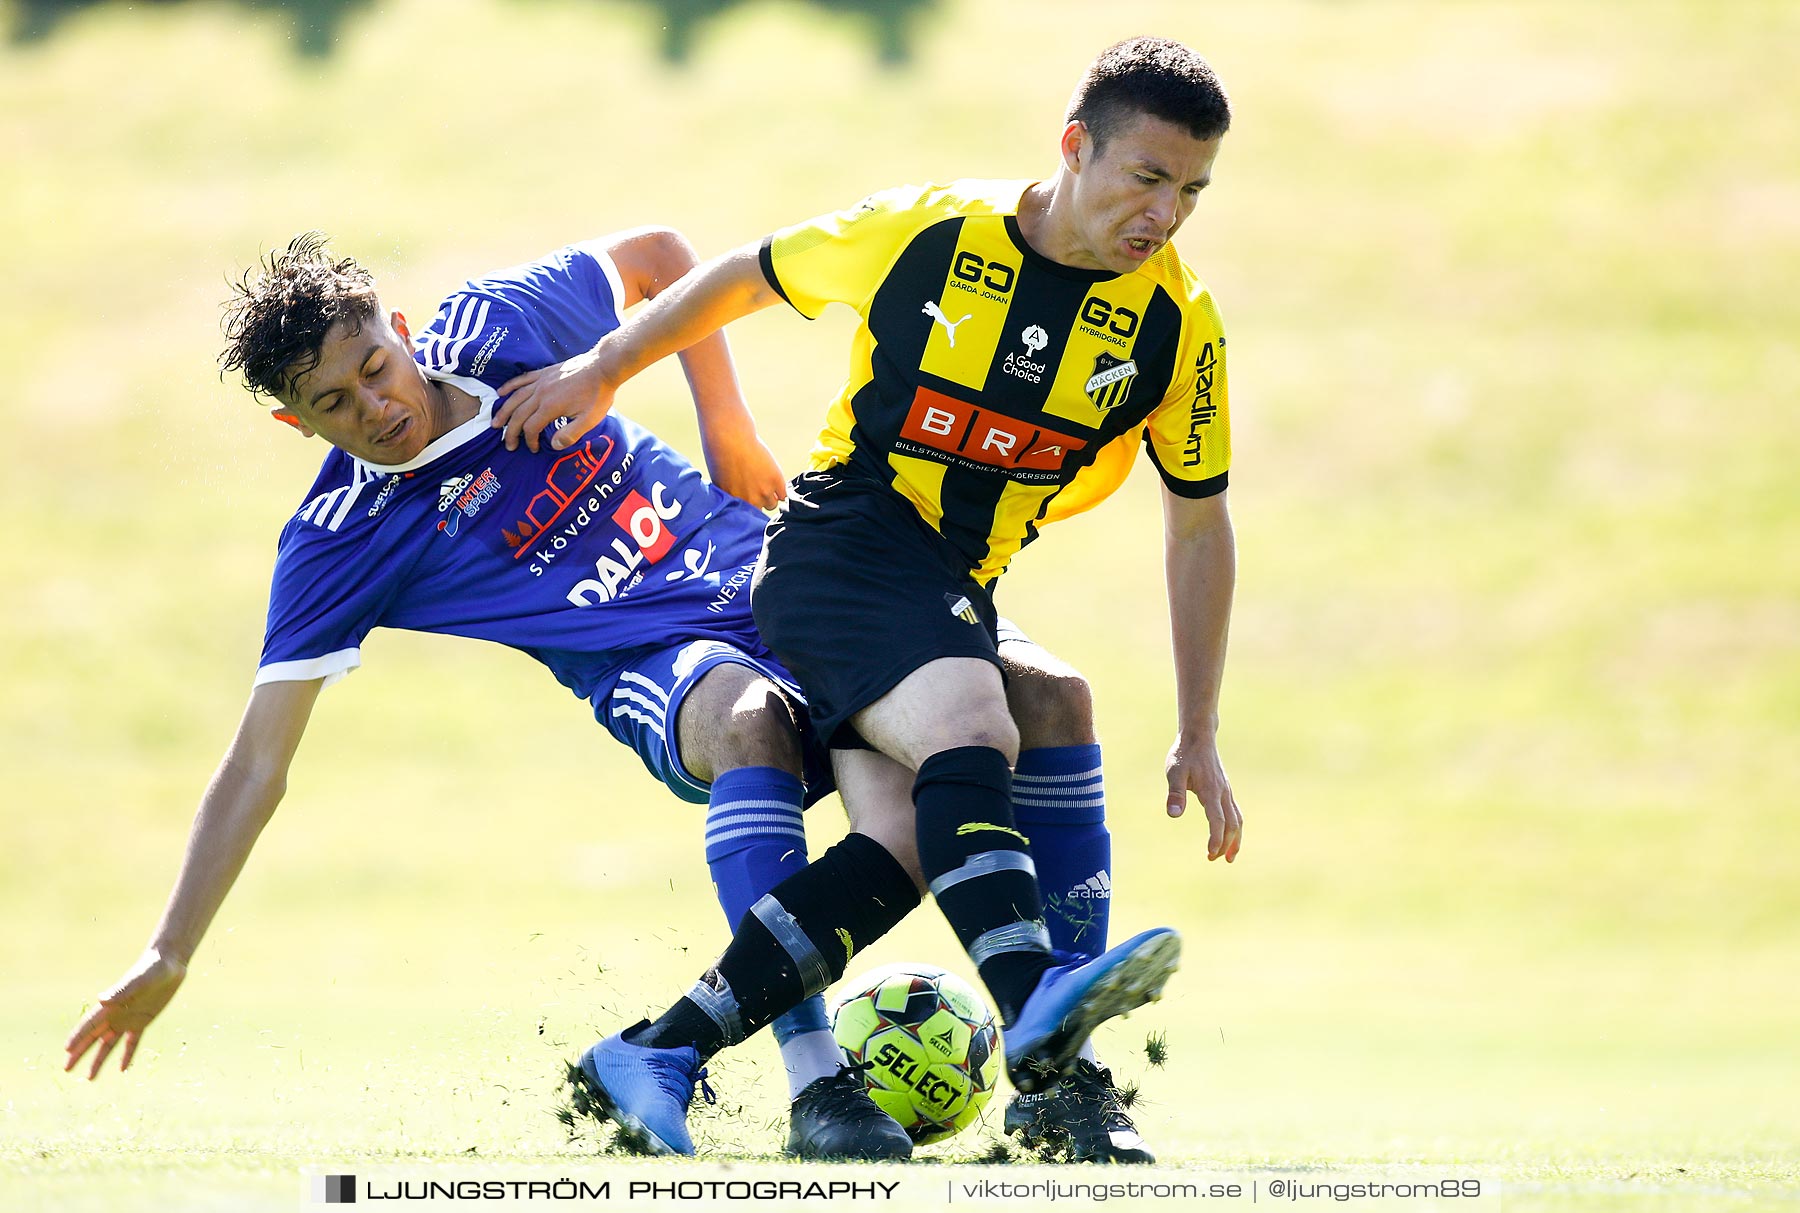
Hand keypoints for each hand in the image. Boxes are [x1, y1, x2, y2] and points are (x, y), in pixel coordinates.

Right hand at [65, 948, 187, 1079]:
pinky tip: (121, 1069)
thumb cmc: (153, 968)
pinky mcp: (143, 1021)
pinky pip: (132, 1042)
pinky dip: (126, 1055)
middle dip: (79, 1053)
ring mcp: (128, 1019)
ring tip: (89, 1078)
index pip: (89, 1025)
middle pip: (93, 1037)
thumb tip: (101, 1000)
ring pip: (109, 1044)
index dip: (77, 1038)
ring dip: (99, 1059)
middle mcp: (116, 1014)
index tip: (66, 1051)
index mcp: (111, 1006)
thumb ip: (121, 991)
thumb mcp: (139, 980)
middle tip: (66, 1069)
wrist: (169, 964)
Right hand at [495, 348, 614, 453]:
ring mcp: (541, 381)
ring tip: (496, 423)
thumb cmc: (599, 394)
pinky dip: (509, 386)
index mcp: (551, 407)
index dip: (529, 441)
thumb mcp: (590, 419)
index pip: (531, 428)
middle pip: (518, 415)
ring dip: (504, 411)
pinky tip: (500, 392)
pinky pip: (521, 379)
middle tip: (508, 445)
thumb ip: (571, 434)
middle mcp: (541, 393)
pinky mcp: (543, 372)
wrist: (603, 367)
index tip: (533, 449)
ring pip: (515, 398)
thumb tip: (553, 445)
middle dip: (511, 432)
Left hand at [701, 423, 787, 509]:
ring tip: (763, 484)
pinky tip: (773, 481)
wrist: (730, 438)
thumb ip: (730, 498)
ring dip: (769, 497)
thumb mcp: (720, 482)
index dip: (748, 513)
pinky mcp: (776, 479)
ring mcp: (765, 490)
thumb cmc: (720, 456)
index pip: (746, 518)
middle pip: (760, 513)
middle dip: (758, 504)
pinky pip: (783, 494)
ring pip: (772, 504)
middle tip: (755, 492)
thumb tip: (737, 505)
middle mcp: (751, 500)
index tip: (749, 508)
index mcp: (735, 503)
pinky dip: (780, 490)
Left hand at [1164, 733, 1242, 861]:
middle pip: (1231, 824)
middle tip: (1212, 859)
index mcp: (1211, 790)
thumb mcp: (1174, 772)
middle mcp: (1223, 793)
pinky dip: (1235, 828)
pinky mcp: (1225, 790)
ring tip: (1229, 858)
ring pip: (1237, 820)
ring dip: (1234, 840)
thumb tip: (1174, 814)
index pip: (1217, 820)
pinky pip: (1236, 813)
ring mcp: (1226, 792)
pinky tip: (1229, 837)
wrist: (1199, 736)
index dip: (1216, 839)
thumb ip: (1175, 793)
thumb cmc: (1184, 754)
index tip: (1210, 854)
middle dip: (1225, 844)